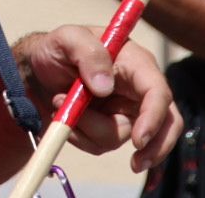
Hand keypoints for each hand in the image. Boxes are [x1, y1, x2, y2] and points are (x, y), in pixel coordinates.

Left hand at [22, 26, 182, 173]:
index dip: (154, 117)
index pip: (158, 92)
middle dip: (155, 147)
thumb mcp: (68, 38)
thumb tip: (105, 88)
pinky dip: (80, 137)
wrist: (38, 68)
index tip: (138, 140)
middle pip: (166, 123)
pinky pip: (101, 144)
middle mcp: (137, 89)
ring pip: (121, 137)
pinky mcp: (110, 126)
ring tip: (59, 102)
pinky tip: (65, 118)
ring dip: (88, 128)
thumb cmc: (58, 47)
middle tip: (135, 165)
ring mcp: (125, 110)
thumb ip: (89, 54)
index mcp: (136, 63)